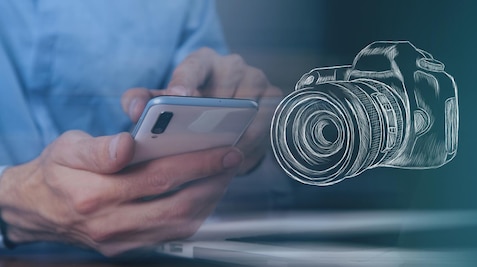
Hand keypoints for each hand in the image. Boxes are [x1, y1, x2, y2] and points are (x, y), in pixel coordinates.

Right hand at [0, 130, 242, 255]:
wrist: (35, 211)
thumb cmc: (55, 174)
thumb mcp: (66, 149)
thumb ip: (98, 148)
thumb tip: (127, 144)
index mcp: (94, 194)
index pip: (157, 177)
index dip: (196, 163)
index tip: (222, 148)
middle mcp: (110, 223)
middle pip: (177, 205)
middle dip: (212, 181)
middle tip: (232, 159)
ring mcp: (120, 241)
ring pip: (179, 225)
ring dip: (209, 200)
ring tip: (223, 174)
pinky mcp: (127, 248)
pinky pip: (171, 236)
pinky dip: (195, 215)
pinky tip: (204, 194)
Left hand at [122, 47, 282, 173]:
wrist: (223, 113)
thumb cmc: (189, 107)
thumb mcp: (161, 101)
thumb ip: (140, 101)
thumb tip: (135, 110)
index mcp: (201, 61)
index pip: (194, 67)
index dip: (186, 84)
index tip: (180, 99)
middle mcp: (232, 66)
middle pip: (226, 90)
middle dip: (213, 117)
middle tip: (200, 142)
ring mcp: (257, 80)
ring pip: (249, 108)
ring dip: (235, 134)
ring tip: (217, 157)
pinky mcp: (274, 98)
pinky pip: (265, 122)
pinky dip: (251, 143)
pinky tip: (236, 160)